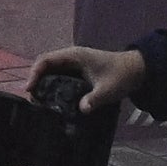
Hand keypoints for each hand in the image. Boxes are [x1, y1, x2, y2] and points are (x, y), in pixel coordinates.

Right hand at [31, 43, 151, 106]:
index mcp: (74, 56)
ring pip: (50, 72)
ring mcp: (73, 64)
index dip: (34, 73)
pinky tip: (52, 100)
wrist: (137, 70)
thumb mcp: (108, 89)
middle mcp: (70, 58)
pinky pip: (58, 77)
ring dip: (42, 84)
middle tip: (32, 100)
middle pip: (44, 66)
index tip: (30, 89)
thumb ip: (94, 99)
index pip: (46, 60)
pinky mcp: (77, 72)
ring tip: (39, 102)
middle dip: (35, 81)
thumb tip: (82, 110)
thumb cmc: (121, 75)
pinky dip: (51, 86)